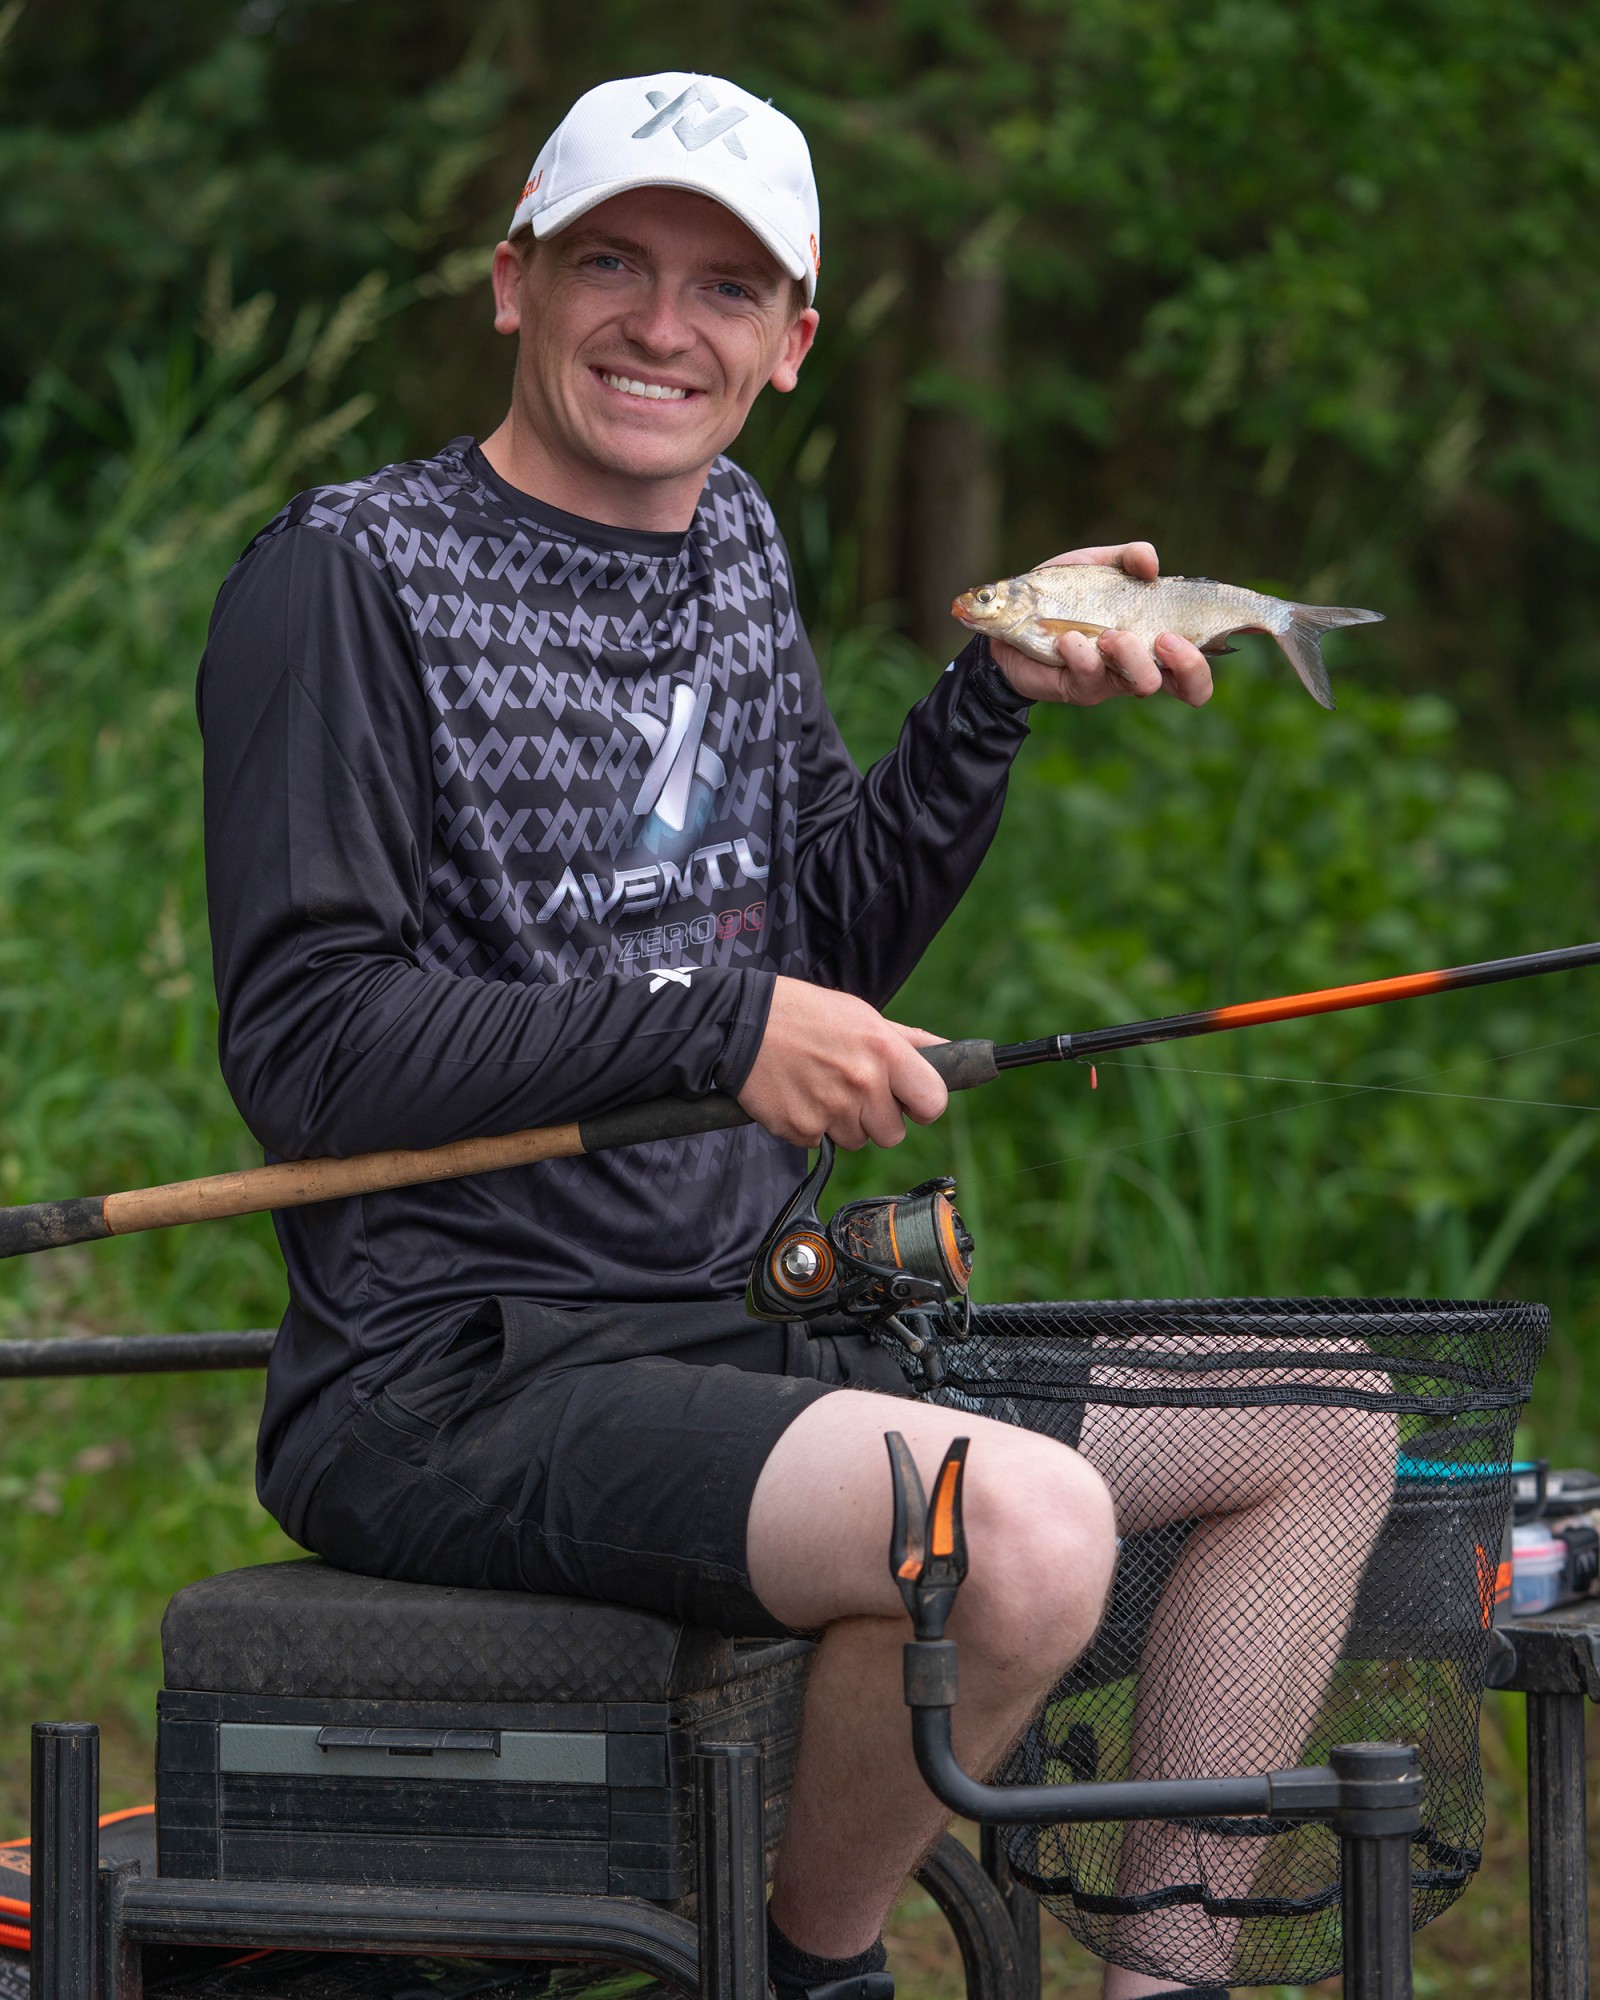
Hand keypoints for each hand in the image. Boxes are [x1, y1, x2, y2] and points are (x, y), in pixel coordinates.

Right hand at [737, 976, 947, 1149]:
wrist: (740, 1023)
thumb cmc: (806, 1014)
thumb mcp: (862, 1015)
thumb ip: (908, 1040)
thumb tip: (950, 1050)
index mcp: (884, 1050)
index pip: (933, 1103)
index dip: (923, 1106)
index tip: (909, 1101)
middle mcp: (861, 1083)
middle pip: (892, 1134)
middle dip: (877, 1118)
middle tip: (852, 1089)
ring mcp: (830, 1110)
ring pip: (856, 1141)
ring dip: (843, 1122)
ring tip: (820, 1086)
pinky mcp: (800, 1128)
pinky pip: (820, 1142)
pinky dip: (811, 1125)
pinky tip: (799, 1095)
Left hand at [988, 541, 1212, 707]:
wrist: (1008, 616)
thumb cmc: (1061, 592)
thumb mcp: (1096, 564)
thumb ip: (1126, 558)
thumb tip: (1152, 562)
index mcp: (1159, 633)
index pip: (1209, 647)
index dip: (1231, 640)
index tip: (1240, 619)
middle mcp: (1144, 662)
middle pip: (1193, 688)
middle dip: (1191, 666)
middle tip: (1169, 640)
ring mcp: (1112, 679)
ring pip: (1144, 685)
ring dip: (1134, 657)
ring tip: (1112, 635)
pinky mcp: (1077, 686)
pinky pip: (1091, 678)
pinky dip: (1083, 654)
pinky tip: (1071, 638)